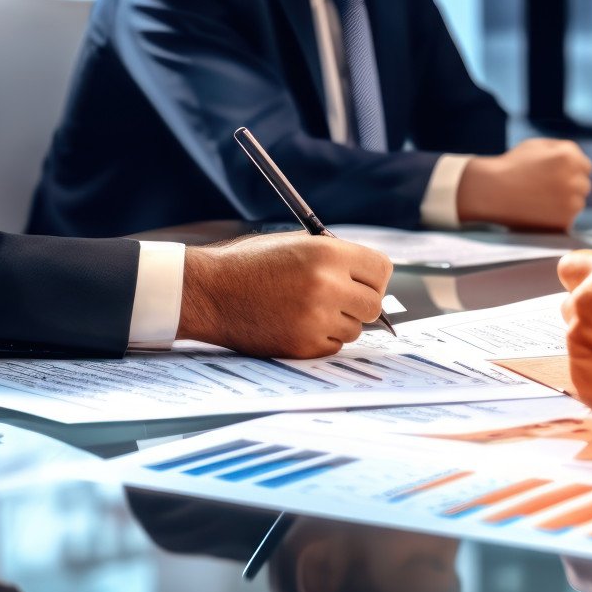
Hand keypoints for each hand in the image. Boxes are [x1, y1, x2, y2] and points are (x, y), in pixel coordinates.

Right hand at [178, 233, 391, 357]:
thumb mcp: (296, 245)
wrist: (208, 292)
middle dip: (360, 302)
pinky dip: (321, 339)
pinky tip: (296, 324)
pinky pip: (333, 346)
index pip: (382, 269)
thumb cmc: (250, 264)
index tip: (362, 281)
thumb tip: (370, 279)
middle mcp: (327, 286)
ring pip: (354, 329)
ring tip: (308, 310)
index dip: (372, 276)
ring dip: (339, 322)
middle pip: (374, 304)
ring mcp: (316, 319)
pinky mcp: (303, 345)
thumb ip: (336, 259)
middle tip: (339, 299)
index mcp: (327, 254)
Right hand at [457, 138, 591, 230]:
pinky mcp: (564, 221)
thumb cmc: (511, 166)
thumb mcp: (536, 145)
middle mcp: (574, 178)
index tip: (554, 176)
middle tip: (545, 189)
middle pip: (583, 185)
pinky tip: (540, 211)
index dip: (569, 171)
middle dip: (569, 186)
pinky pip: (568, 219)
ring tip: (540, 200)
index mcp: (568, 157)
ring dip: (565, 202)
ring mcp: (571, 201)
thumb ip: (561, 149)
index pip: (585, 166)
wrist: (491, 192)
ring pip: (577, 202)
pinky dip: (557, 217)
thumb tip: (579, 159)